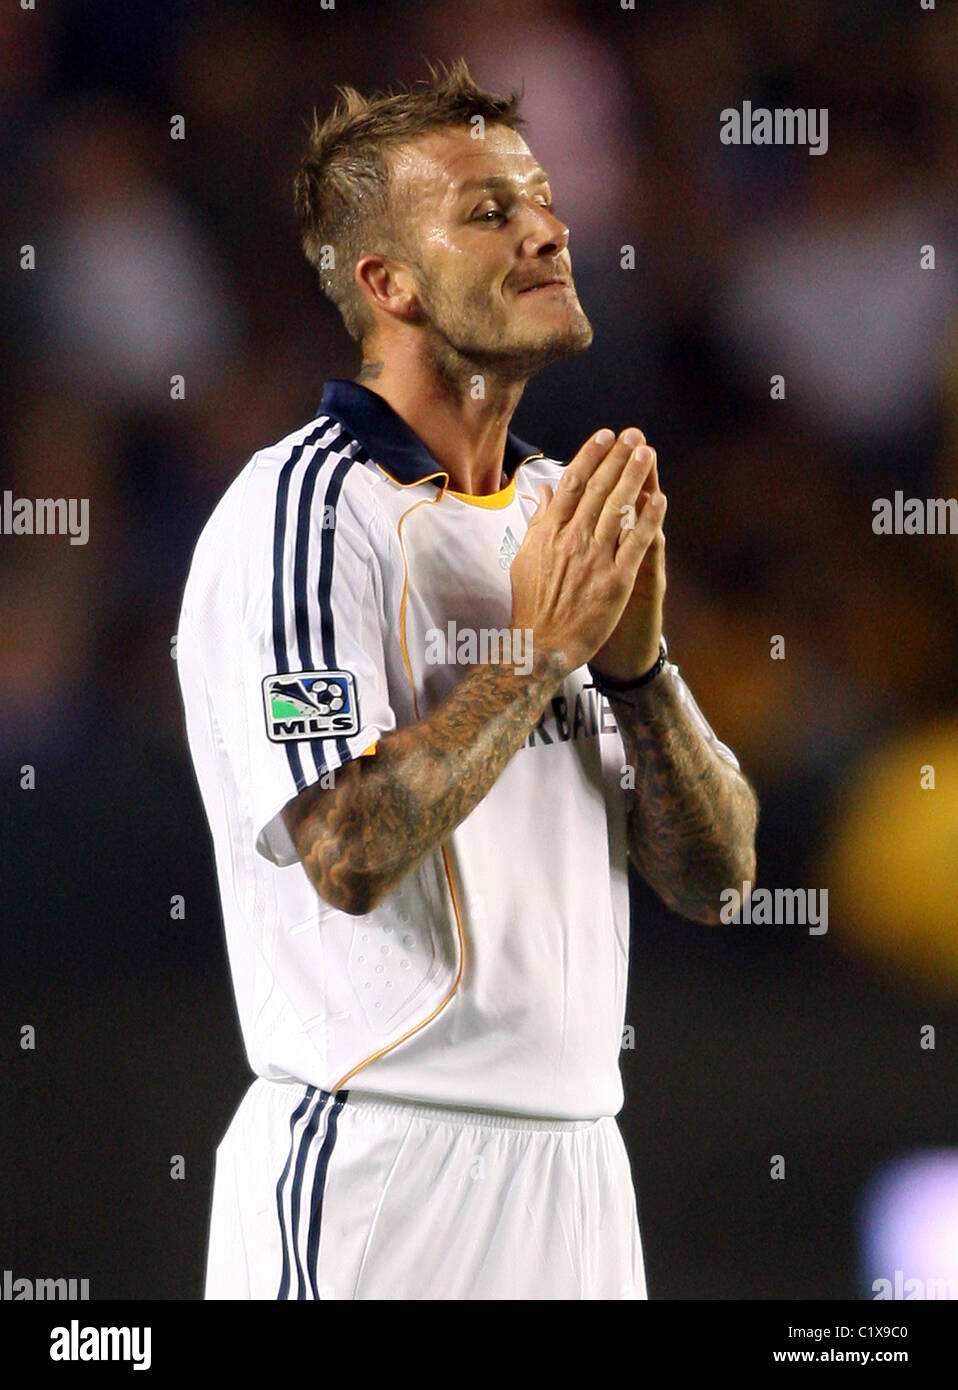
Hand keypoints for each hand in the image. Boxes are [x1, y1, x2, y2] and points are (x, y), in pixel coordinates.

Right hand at [510, 426, 664, 677]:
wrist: (541, 644)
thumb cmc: (532, 603)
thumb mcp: (526, 556)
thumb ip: (538, 521)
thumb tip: (544, 490)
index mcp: (548, 532)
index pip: (572, 484)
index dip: (590, 456)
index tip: (604, 437)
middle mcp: (572, 540)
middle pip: (599, 489)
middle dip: (618, 458)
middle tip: (634, 436)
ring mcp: (594, 560)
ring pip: (618, 510)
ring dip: (635, 478)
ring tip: (647, 454)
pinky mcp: (615, 581)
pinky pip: (636, 544)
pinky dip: (648, 519)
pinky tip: (659, 499)